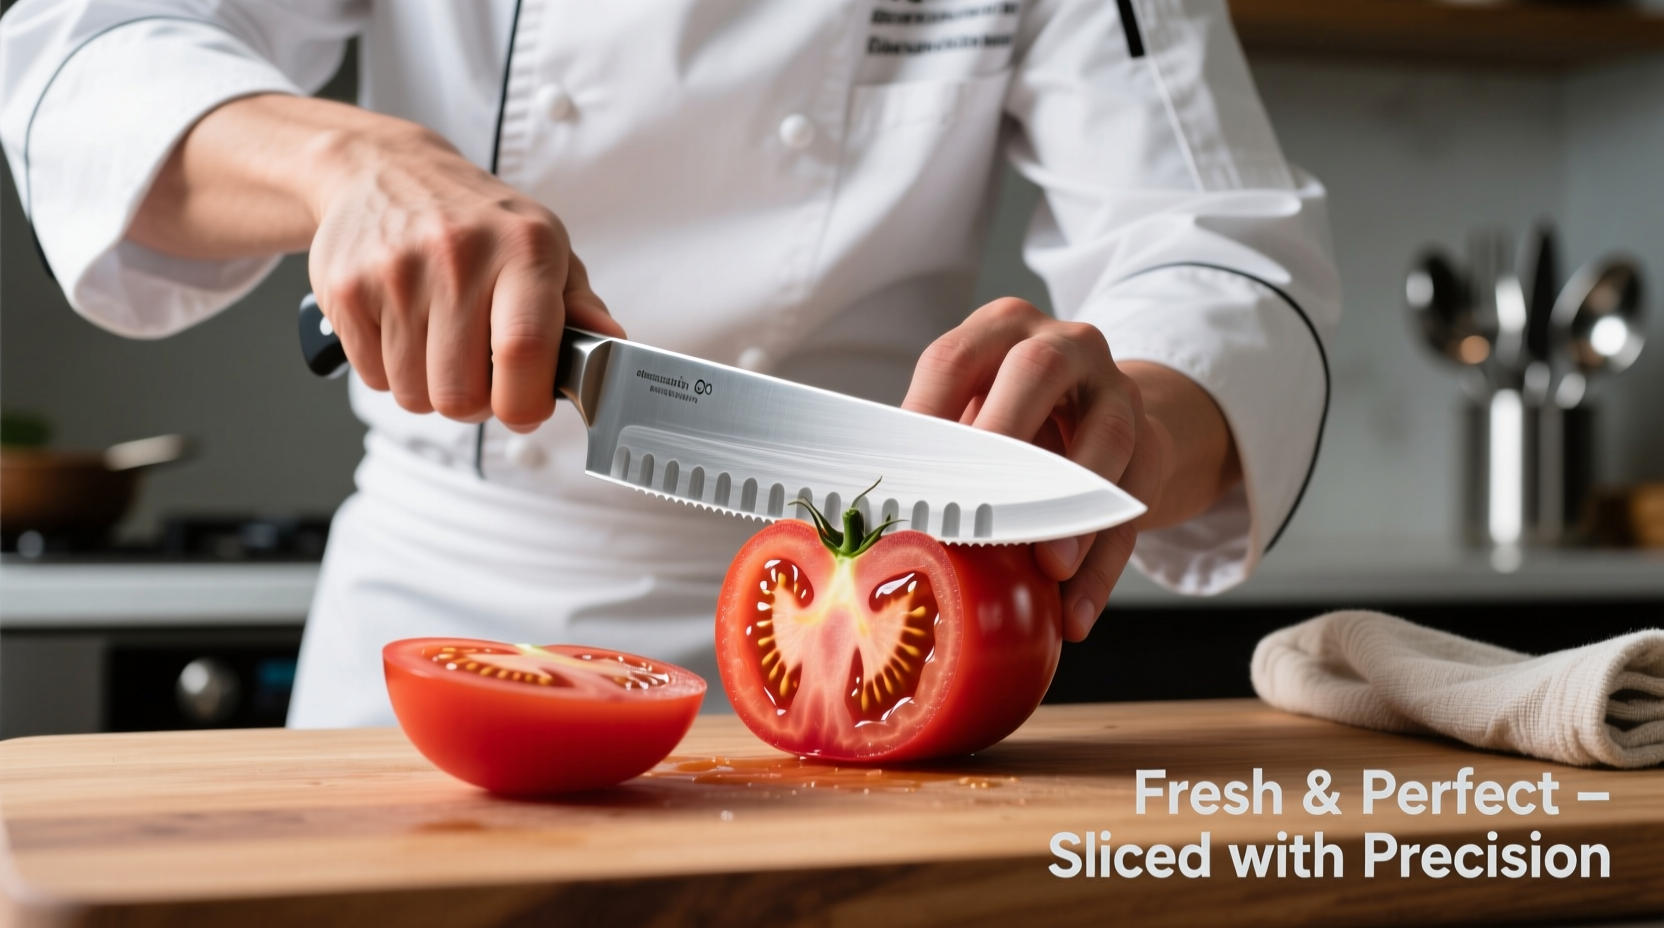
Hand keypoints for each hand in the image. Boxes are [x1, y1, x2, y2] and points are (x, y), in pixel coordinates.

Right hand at [132, 95, 623, 430]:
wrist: (386, 170)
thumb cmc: (480, 223)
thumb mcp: (545, 247)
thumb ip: (579, 305)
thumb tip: (611, 346)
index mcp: (524, 248)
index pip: (524, 351)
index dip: (524, 403)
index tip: (525, 408)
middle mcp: (459, 255)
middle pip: (461, 394)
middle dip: (474, 402)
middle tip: (477, 373)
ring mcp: (396, 271)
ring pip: (414, 394)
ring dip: (430, 387)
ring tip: (440, 342)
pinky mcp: (346, 288)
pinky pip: (373, 377)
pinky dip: (390, 370)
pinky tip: (403, 328)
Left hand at [901, 299, 1239, 640]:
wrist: (1097, 408)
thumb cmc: (1010, 416)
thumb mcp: (972, 411)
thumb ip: (935, 450)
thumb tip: (872, 523)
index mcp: (999, 329)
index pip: (954, 359)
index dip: (925, 416)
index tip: (905, 484)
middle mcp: (1063, 344)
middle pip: (1039, 370)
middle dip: (1005, 434)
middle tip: (978, 504)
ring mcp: (1116, 389)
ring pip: (1108, 436)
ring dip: (1073, 509)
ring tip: (1047, 567)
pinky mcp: (1152, 442)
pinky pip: (1132, 505)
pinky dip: (1102, 568)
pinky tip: (1074, 612)